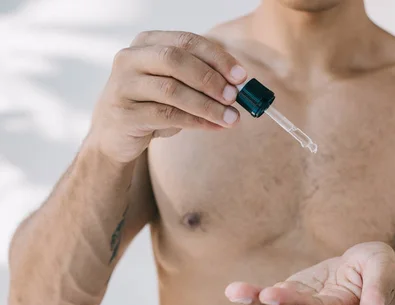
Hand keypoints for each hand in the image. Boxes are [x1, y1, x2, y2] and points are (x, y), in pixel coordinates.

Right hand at [89, 31, 246, 162]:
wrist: (114, 135)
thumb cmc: (151, 106)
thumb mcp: (176, 87)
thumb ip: (202, 83)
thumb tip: (239, 89)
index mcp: (147, 43)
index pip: (186, 41)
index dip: (217, 58)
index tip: (241, 76)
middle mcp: (130, 58)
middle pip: (177, 60)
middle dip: (211, 78)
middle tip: (235, 96)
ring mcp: (123, 85)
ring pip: (172, 90)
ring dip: (207, 105)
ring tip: (231, 117)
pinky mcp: (124, 113)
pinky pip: (166, 115)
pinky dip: (195, 121)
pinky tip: (213, 126)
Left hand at [225, 242, 394, 304]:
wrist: (369, 271)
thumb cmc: (378, 268)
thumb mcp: (382, 271)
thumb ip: (378, 295)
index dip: (295, 303)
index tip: (272, 294)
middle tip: (241, 293)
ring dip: (255, 302)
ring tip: (234, 291)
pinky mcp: (296, 296)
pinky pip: (274, 299)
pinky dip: (256, 296)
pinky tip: (237, 291)